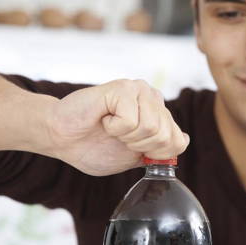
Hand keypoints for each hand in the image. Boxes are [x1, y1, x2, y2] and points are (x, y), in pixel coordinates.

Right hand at [46, 79, 189, 175]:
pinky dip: (113, 127)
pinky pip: (131, 121)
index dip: (156, 153)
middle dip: (138, 145)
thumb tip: (183, 140)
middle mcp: (152, 98)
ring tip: (110, 126)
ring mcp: (139, 90)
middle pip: (165, 136)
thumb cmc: (93, 146)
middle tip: (118, 136)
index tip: (132, 148)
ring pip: (151, 128)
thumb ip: (158, 150)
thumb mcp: (133, 156)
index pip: (178, 140)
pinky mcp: (123, 88)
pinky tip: (104, 118)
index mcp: (157, 113)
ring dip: (125, 136)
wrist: (61, 138)